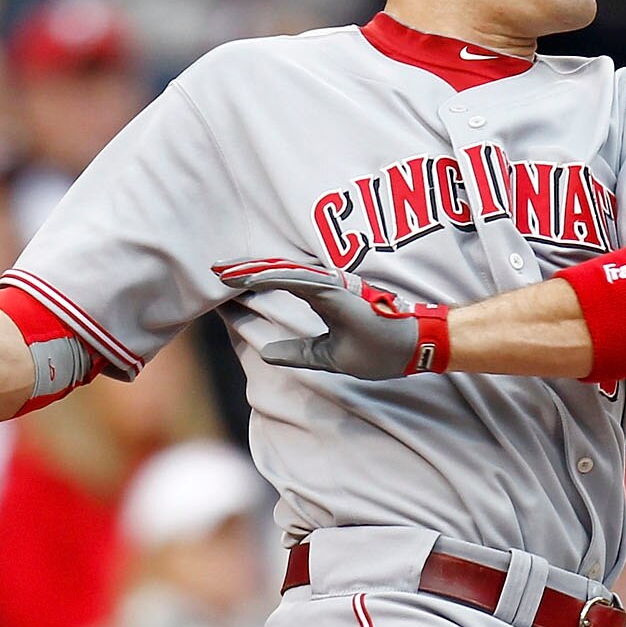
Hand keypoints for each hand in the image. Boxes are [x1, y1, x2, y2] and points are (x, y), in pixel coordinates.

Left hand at [220, 261, 449, 378]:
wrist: (411, 348)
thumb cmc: (377, 349)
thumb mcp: (327, 357)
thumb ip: (298, 352)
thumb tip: (265, 353)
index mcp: (322, 298)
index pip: (279, 285)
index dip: (252, 283)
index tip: (224, 284)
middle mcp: (324, 287)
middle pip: (276, 274)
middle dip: (245, 271)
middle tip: (214, 269)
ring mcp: (331, 286)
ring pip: (283, 273)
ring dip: (253, 272)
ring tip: (225, 272)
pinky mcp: (337, 291)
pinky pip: (300, 281)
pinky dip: (274, 278)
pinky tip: (251, 278)